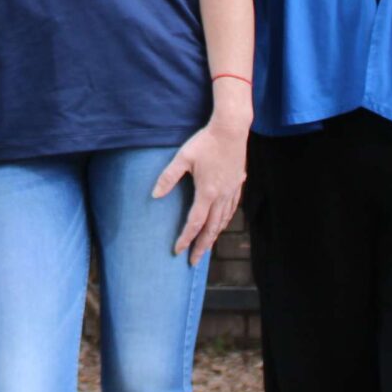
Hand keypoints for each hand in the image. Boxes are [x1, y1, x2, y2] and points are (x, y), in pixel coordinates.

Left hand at [155, 114, 247, 264]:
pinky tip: (222, 223)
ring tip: (207, 247)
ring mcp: (232, 190)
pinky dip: (225, 220)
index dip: (185, 238)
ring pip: (223, 221)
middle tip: (194, 262)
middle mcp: (221, 196)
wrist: (232, 129)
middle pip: (211, 228)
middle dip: (202, 246)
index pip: (194, 223)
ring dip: (214, 236)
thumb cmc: (205, 142)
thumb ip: (168, 177)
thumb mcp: (183, 158)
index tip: (178, 251)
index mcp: (207, 192)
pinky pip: (232, 209)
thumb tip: (154, 194)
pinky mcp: (238, 183)